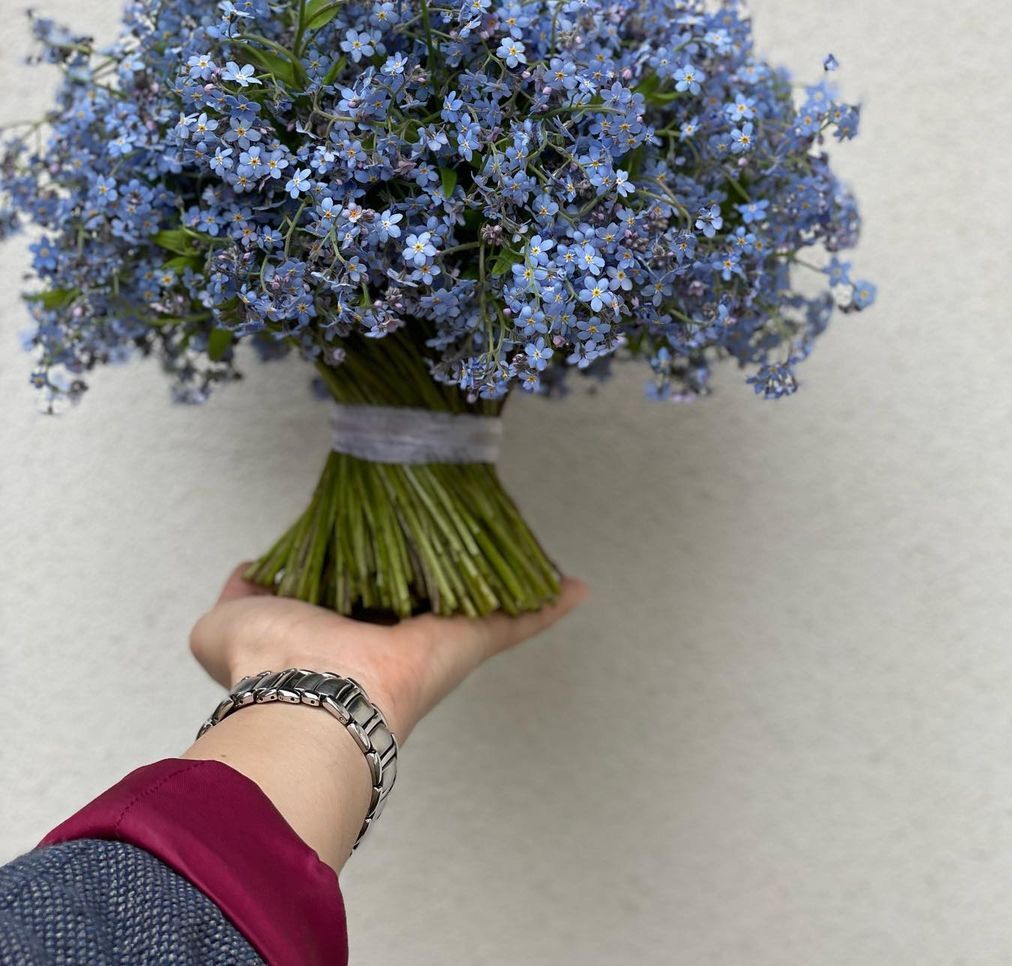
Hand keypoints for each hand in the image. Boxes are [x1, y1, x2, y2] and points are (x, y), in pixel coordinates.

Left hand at [190, 564, 588, 740]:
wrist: (308, 695)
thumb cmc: (267, 662)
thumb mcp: (228, 621)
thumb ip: (238, 593)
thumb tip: (249, 571)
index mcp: (343, 631)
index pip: (373, 590)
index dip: (386, 563)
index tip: (403, 533)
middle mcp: (393, 636)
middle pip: (433, 591)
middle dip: (453, 564)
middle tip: (475, 526)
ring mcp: (436, 638)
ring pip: (478, 601)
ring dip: (505, 578)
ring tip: (528, 543)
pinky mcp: (469, 637)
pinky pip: (516, 619)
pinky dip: (549, 603)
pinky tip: (573, 585)